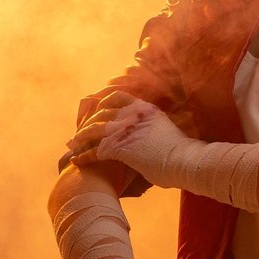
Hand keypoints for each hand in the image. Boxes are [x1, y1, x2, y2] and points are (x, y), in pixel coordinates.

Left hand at [65, 91, 186, 174]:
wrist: (186, 161)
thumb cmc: (180, 152)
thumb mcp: (164, 130)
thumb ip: (150, 127)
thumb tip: (147, 135)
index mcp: (144, 108)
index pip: (117, 97)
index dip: (102, 103)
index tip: (94, 110)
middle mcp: (133, 115)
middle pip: (101, 113)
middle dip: (86, 123)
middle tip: (78, 134)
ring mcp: (125, 130)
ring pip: (94, 130)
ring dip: (80, 139)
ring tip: (72, 147)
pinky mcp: (120, 147)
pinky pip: (95, 151)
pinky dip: (84, 156)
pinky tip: (78, 162)